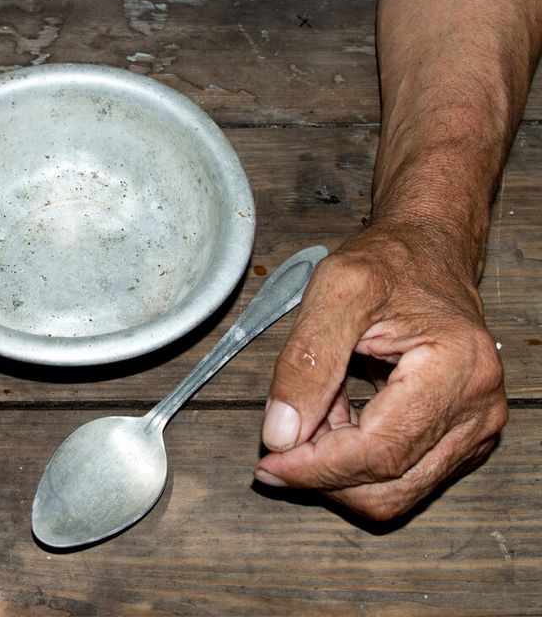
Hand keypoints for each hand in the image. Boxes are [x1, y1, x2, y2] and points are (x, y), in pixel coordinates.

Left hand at [255, 227, 506, 520]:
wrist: (427, 254)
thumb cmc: (389, 263)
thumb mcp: (335, 291)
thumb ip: (306, 362)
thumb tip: (282, 433)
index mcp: (455, 368)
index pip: (380, 452)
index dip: (317, 467)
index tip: (269, 463)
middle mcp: (476, 407)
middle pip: (390, 485)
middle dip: (323, 474)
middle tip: (278, 442)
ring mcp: (473, 427)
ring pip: (395, 490)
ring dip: (339, 468)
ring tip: (313, 413)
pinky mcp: (460, 436)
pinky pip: (402, 475)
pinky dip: (356, 459)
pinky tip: (334, 417)